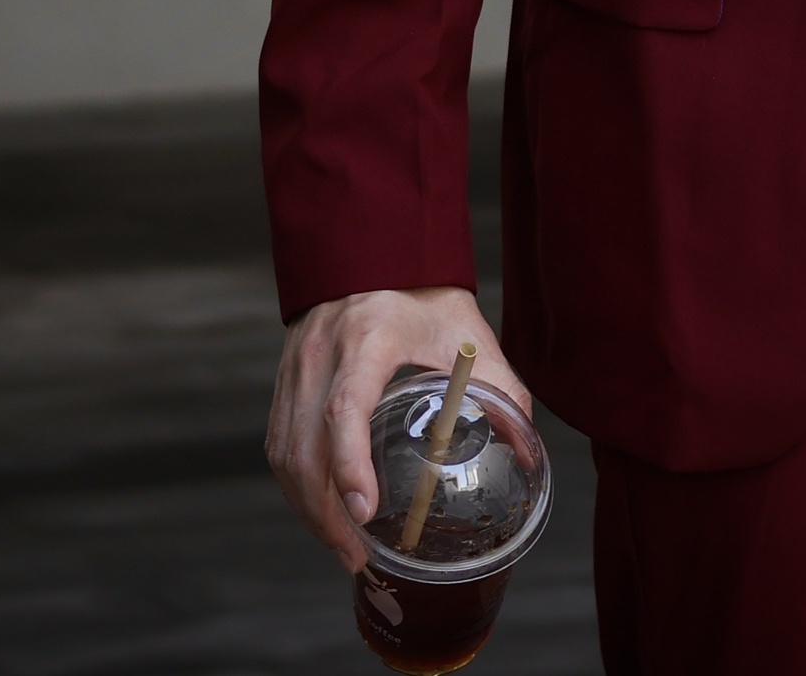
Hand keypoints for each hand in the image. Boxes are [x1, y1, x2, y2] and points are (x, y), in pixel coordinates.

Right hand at [266, 286, 527, 569]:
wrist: (381, 251)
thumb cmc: (428, 295)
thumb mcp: (469, 335)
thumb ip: (503, 390)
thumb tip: (526, 451)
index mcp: (368, 334)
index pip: (344, 406)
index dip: (349, 464)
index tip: (367, 512)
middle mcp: (322, 351)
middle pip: (305, 446)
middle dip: (327, 513)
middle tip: (359, 555)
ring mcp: (296, 365)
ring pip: (284, 453)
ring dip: (308, 509)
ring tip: (343, 547)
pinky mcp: (285, 378)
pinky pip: (279, 443)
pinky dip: (296, 486)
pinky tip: (321, 512)